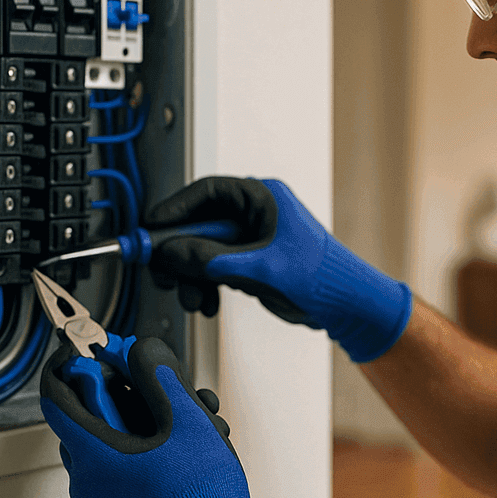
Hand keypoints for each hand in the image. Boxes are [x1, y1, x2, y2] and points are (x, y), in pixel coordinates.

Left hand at [38, 337, 297, 497]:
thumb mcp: (188, 419)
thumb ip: (160, 375)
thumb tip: (140, 352)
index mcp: (94, 456)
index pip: (56, 399)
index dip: (66, 367)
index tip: (81, 352)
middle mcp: (87, 486)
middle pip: (83, 424)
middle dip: (114, 397)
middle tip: (145, 384)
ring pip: (102, 453)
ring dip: (131, 430)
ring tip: (178, 424)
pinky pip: (112, 482)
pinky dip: (134, 460)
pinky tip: (173, 455)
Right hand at [145, 176, 413, 362]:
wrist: (346, 305)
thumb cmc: (319, 276)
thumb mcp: (258, 269)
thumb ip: (211, 260)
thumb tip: (169, 253)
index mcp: (262, 197)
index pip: (206, 192)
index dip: (173, 210)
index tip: (150, 229)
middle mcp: (255, 213)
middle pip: (200, 223)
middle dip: (179, 252)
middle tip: (162, 272)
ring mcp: (253, 238)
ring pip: (205, 250)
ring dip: (192, 276)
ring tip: (193, 298)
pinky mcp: (252, 261)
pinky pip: (216, 267)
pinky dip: (207, 285)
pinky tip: (208, 303)